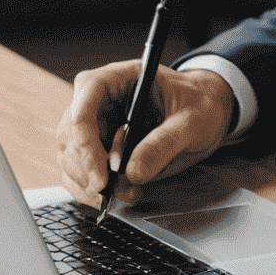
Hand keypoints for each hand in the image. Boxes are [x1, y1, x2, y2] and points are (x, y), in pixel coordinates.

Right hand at [55, 61, 234, 207]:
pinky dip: (89, 190)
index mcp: (119, 78)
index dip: (85, 138)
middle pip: (71, 133)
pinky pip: (78, 171)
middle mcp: (100, 100)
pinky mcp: (98, 148)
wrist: (206, 112)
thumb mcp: (192, 120)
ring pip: (69, 155)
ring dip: (89, 183)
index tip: (100, 174)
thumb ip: (164, 143)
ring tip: (125, 193)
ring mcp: (97, 124)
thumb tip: (133, 172)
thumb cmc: (198, 103)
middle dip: (88, 167)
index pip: (84, 100)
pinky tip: (113, 196)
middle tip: (113, 190)